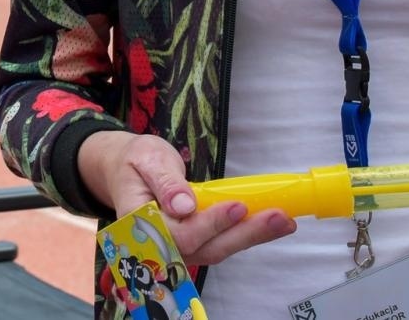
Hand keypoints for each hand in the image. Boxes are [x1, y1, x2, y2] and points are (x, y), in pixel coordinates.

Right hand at [78, 130, 295, 266]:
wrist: (125, 170)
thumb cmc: (134, 162)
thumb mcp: (146, 158)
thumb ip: (164, 181)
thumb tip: (184, 205)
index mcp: (138, 222)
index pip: (177, 234)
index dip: (209, 224)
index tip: (237, 206)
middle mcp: (158, 244)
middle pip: (203, 248)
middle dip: (243, 234)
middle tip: (278, 216)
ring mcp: (177, 247)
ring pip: (216, 250)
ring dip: (252, 237)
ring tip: (284, 220)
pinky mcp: (194, 243)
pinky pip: (221, 243)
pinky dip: (247, 234)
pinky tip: (272, 223)